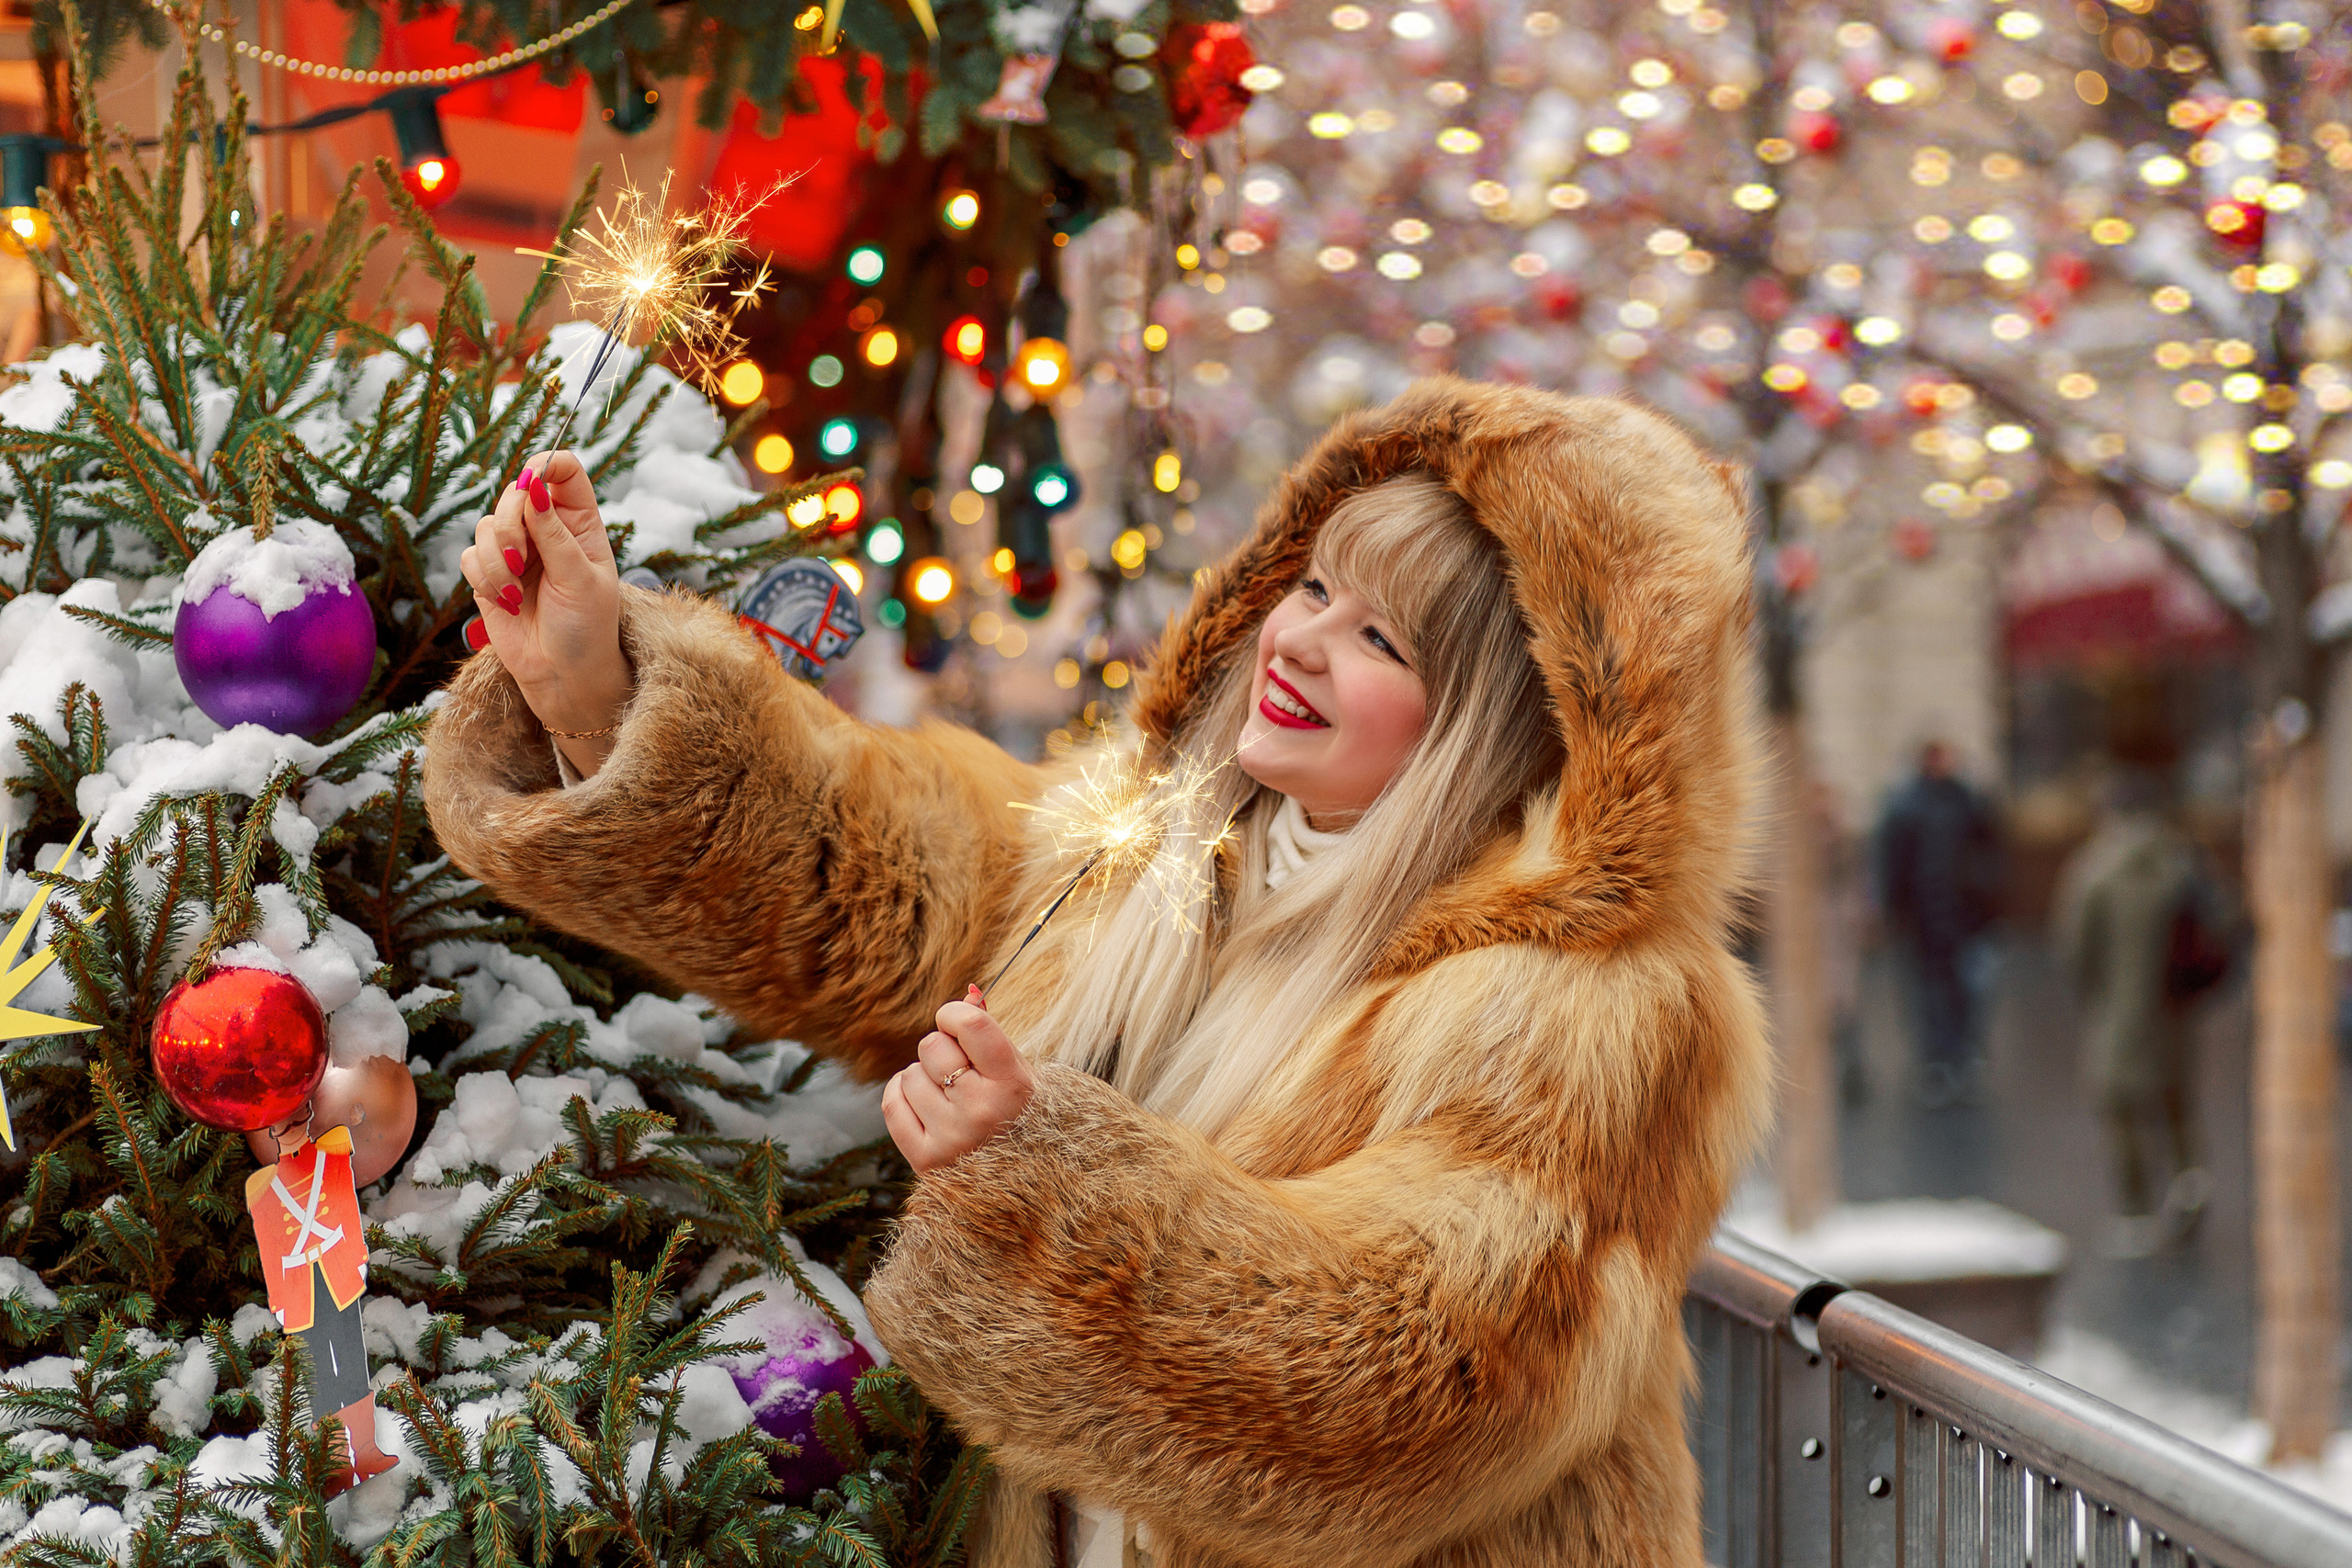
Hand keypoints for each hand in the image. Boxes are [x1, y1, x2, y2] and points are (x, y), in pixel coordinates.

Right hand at [459, 450, 631, 775]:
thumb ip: (555, 534)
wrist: (563, 675)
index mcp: (580, 522)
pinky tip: (505, 601)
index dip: (547, 465)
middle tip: (521, 560)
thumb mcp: (580, 580)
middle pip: (516, 491)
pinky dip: (483, 577)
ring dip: (496, 558)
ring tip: (516, 591)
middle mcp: (547, 529)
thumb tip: (535, 489)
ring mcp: (517, 550)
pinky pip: (470, 555)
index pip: (564, 470)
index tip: (534, 483)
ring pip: (487, 525)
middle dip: (511, 523)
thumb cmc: (586, 628)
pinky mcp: (490, 573)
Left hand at [883, 986, 1036, 1174]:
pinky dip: (901, 1095)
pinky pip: (892, 1104)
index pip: (971, 1025)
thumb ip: (989, 1033)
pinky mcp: (927, 1159)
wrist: (1020, 1177)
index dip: (953, 1014)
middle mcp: (983, 1111)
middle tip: (957, 1069)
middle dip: (940, 1049)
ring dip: (923, 1078)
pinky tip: (922, 1101)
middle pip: (932, 1046)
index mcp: (1013, 1084)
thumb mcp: (1015, 1069)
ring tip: (947, 1094)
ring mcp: (953, 1138)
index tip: (955, 1022)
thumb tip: (968, 994)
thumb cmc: (1014, 1111)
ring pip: (909, 1075)